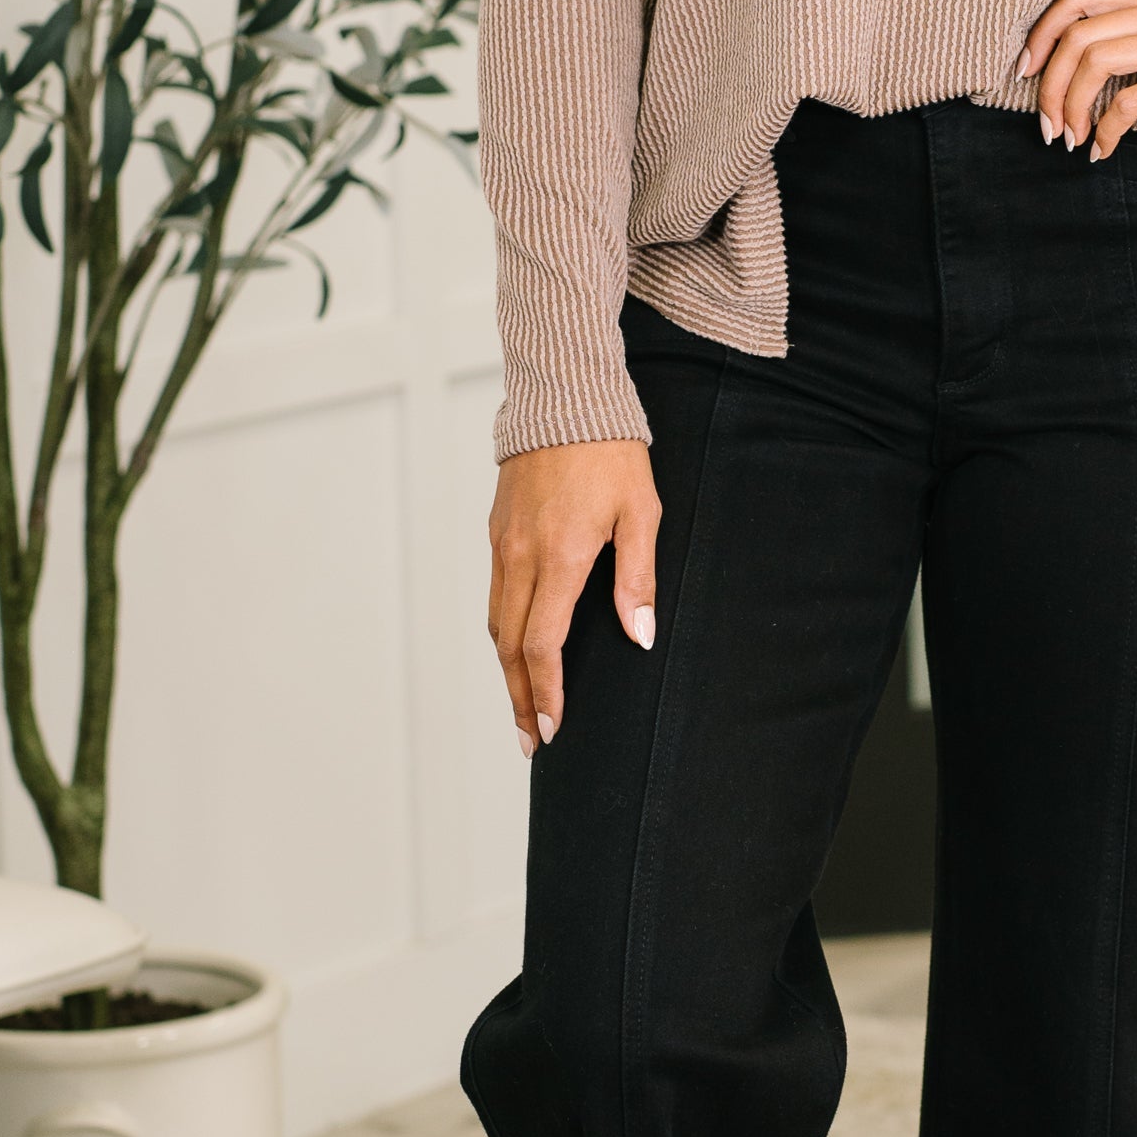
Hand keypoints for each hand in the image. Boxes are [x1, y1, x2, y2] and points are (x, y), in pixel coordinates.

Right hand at [487, 440, 659, 754]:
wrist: (564, 398)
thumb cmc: (611, 453)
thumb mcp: (641, 513)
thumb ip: (638, 578)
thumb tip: (638, 636)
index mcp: (560, 557)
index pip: (542, 644)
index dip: (544, 691)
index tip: (550, 727)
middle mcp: (521, 556)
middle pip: (509, 645)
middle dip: (520, 697)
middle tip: (531, 738)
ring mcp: (503, 544)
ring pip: (497, 622)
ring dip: (507, 670)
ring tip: (523, 704)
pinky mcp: (497, 531)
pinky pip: (496, 595)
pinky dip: (503, 633)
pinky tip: (518, 648)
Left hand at [1019, 0, 1136, 159]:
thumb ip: (1134, 29)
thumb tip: (1070, 57)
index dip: (1042, 33)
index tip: (1025, 69)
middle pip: (1078, 37)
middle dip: (1049, 85)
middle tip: (1045, 124)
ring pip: (1094, 64)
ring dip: (1070, 108)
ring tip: (1069, 138)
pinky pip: (1126, 103)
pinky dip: (1105, 132)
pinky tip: (1102, 150)